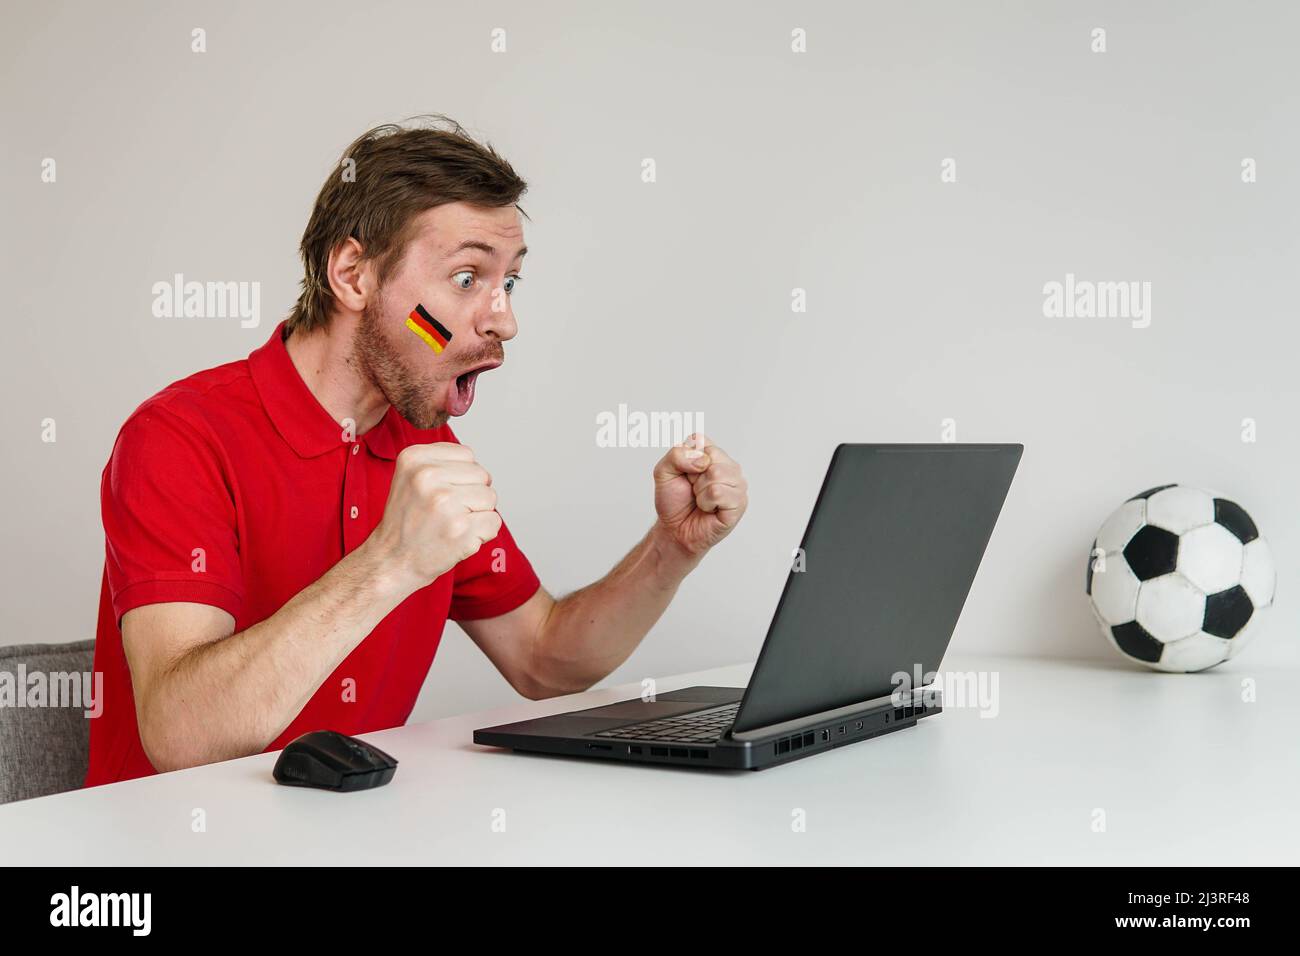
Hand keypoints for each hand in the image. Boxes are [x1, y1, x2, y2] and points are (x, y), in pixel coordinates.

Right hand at [367, 442, 500, 590]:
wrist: (392, 561)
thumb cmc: (407, 521)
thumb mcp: (411, 477)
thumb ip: (443, 463)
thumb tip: (481, 470)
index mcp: (414, 458)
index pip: (466, 455)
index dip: (460, 477)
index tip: (438, 494)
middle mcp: (427, 476)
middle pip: (482, 475)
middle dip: (471, 495)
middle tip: (444, 513)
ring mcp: (444, 503)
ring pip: (490, 498)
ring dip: (477, 515)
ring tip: (450, 525)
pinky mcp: (460, 529)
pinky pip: (494, 522)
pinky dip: (482, 534)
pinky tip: (457, 538)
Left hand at [652, 433, 747, 558]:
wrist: (675, 530)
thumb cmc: (674, 501)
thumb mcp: (663, 472)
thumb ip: (676, 455)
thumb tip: (703, 461)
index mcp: (713, 454)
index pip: (700, 440)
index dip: (686, 459)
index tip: (685, 474)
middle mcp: (729, 466)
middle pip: (711, 457)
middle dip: (694, 477)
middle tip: (694, 490)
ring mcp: (737, 485)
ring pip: (717, 474)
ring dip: (700, 491)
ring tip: (701, 500)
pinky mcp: (739, 503)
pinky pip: (719, 493)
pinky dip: (707, 503)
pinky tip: (709, 509)